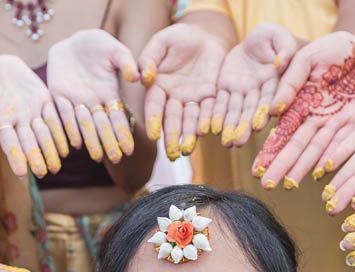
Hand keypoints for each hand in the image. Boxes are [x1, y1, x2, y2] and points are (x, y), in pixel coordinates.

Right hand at [0, 53, 66, 177]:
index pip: (8, 142)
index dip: (15, 157)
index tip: (21, 172)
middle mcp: (17, 121)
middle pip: (28, 142)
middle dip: (36, 158)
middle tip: (44, 172)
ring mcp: (31, 112)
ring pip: (43, 134)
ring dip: (50, 149)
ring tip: (57, 165)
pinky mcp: (43, 101)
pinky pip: (55, 117)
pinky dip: (61, 131)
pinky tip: (68, 145)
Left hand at [47, 29, 138, 162]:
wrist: (73, 41)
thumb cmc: (99, 45)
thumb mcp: (115, 50)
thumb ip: (126, 62)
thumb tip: (135, 77)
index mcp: (109, 94)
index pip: (118, 118)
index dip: (123, 133)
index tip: (129, 149)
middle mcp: (93, 102)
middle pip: (102, 126)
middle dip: (109, 142)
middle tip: (115, 158)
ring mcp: (76, 101)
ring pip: (84, 124)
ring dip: (91, 140)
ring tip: (97, 156)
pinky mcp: (58, 96)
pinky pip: (63, 114)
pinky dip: (69, 128)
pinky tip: (74, 142)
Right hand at [139, 24, 227, 159]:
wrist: (206, 35)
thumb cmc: (179, 37)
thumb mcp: (162, 42)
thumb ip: (149, 58)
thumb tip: (143, 77)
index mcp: (158, 86)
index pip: (153, 105)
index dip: (153, 119)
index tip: (153, 135)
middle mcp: (174, 97)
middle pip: (172, 118)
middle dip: (171, 135)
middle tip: (171, 152)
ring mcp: (193, 99)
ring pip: (190, 120)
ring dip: (189, 135)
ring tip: (187, 149)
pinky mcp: (211, 98)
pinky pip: (210, 111)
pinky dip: (209, 122)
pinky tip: (208, 132)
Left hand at [213, 23, 297, 147]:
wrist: (252, 38)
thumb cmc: (272, 36)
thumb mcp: (280, 37)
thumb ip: (285, 49)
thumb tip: (282, 63)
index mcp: (276, 81)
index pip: (271, 97)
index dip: (265, 111)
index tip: (258, 124)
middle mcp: (258, 91)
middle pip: (252, 110)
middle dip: (245, 126)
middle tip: (239, 142)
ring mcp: (242, 92)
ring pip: (236, 111)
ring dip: (231, 127)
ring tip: (227, 143)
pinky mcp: (226, 88)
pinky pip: (220, 103)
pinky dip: (216, 115)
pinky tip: (212, 129)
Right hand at [252, 33, 354, 189]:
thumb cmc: (338, 49)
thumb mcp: (309, 57)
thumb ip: (291, 80)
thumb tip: (273, 110)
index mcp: (301, 103)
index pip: (282, 130)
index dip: (270, 149)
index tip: (257, 167)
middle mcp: (316, 118)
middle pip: (297, 145)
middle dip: (281, 165)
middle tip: (267, 184)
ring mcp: (337, 123)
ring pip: (317, 149)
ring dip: (303, 168)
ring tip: (288, 185)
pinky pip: (343, 143)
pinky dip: (332, 157)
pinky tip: (320, 173)